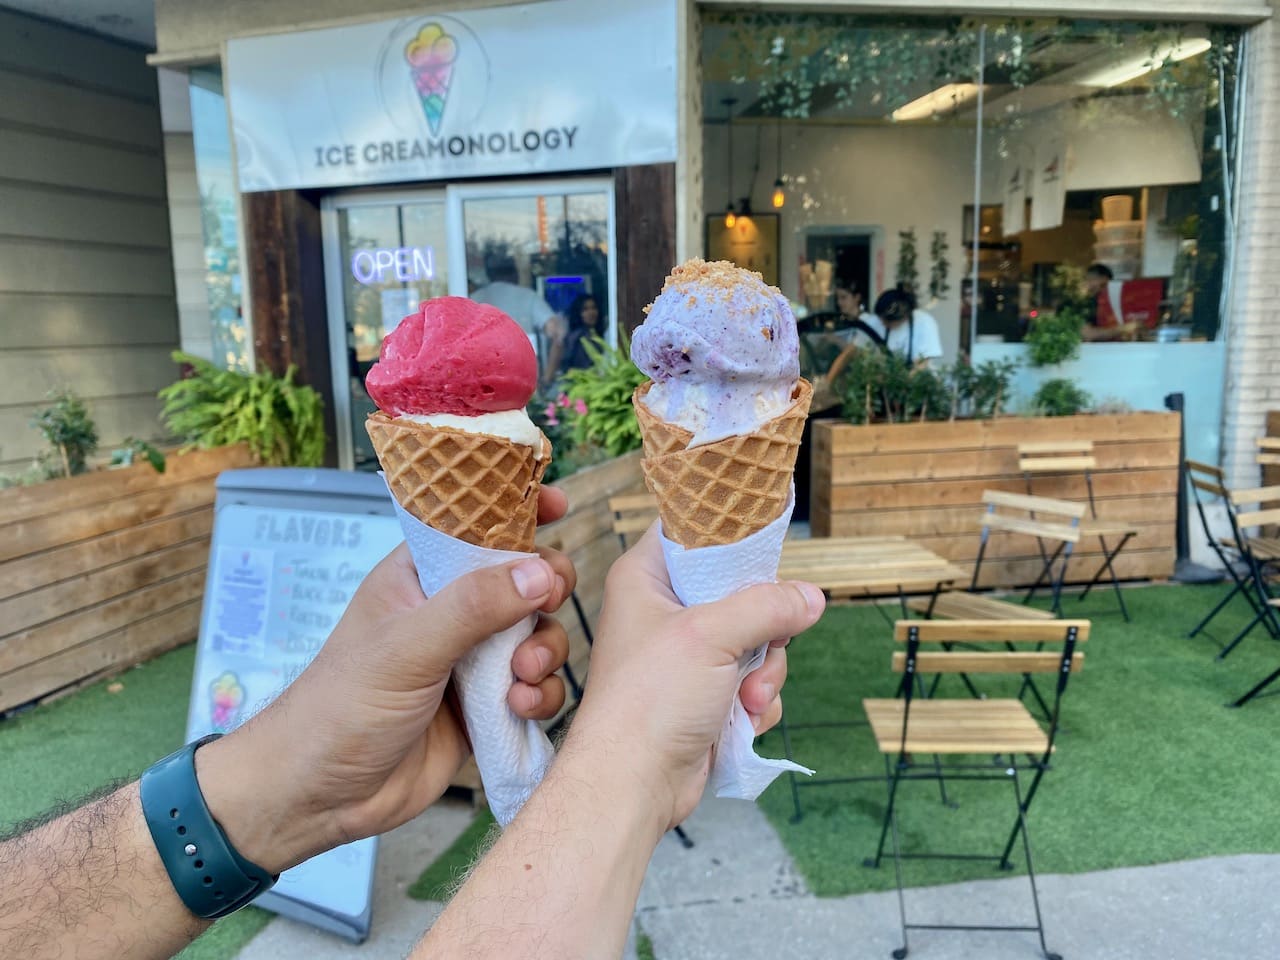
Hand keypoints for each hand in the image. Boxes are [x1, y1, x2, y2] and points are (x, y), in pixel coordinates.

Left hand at [197, 487, 576, 873]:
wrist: (322, 795)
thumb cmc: (342, 706)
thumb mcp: (407, 646)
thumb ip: (475, 606)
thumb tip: (542, 571)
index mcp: (421, 577)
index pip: (475, 525)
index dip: (516, 510)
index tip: (557, 503)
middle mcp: (451, 612)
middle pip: (525, 579)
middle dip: (546, 593)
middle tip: (547, 606)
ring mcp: (470, 660)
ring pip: (538, 635)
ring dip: (544, 652)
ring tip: (521, 677)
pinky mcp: (485, 707)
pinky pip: (535, 687)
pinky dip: (539, 695)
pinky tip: (518, 709)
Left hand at [566, 526, 823, 828]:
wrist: (632, 783)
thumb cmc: (651, 699)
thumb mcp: (712, 637)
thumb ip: (767, 607)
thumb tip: (813, 597)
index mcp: (646, 577)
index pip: (695, 531)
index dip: (734, 539)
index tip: (767, 556)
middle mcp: (664, 609)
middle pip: (741, 591)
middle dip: (765, 631)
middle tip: (763, 651)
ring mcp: (686, 654)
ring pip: (756, 641)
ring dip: (764, 674)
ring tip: (748, 701)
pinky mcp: (703, 693)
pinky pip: (751, 681)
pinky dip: (756, 702)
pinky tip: (743, 720)